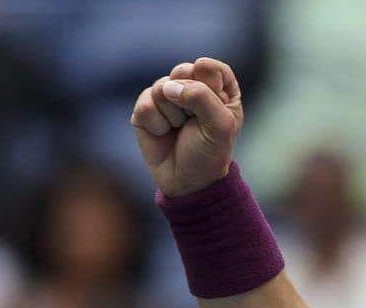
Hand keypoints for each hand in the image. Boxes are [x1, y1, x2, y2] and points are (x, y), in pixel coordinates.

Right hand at [131, 57, 243, 197]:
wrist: (187, 181)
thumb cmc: (209, 153)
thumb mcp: (220, 126)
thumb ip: (201, 97)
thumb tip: (168, 86)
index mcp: (219, 87)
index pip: (210, 67)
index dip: (210, 87)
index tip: (215, 109)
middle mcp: (192, 86)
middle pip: (184, 71)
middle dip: (189, 100)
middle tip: (194, 121)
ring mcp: (167, 95)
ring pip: (162, 87)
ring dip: (173, 115)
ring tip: (179, 129)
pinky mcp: (146, 107)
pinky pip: (145, 104)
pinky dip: (157, 124)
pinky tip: (164, 133)